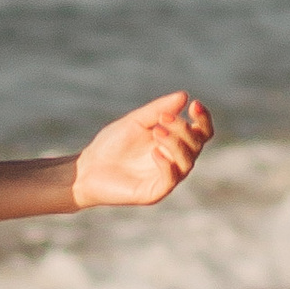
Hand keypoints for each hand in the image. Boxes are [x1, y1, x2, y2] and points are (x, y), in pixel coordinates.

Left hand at [71, 92, 212, 210]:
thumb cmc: (112, 144)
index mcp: (173, 143)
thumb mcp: (136, 121)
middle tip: (163, 119)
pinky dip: (167, 165)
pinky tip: (155, 152)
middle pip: (196, 145)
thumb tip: (184, 96)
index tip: (194, 105)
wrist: (87, 168)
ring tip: (157, 131)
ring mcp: (165, 178)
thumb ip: (159, 109)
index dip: (202, 119)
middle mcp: (174, 161)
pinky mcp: (154, 192)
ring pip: (187, 162)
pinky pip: (170, 180)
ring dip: (176, 144)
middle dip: (183, 130)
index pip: (201, 133)